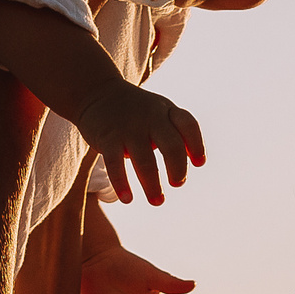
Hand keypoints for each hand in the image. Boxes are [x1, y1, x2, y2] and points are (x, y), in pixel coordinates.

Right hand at [74, 81, 203, 205]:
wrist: (96, 92)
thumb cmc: (135, 111)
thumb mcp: (159, 113)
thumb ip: (176, 134)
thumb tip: (194, 163)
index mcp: (166, 111)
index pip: (188, 125)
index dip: (196, 145)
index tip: (198, 163)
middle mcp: (150, 118)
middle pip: (172, 145)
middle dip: (178, 169)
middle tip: (177, 184)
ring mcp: (129, 128)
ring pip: (145, 160)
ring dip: (152, 185)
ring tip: (157, 201)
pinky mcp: (107, 137)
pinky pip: (116, 164)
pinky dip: (121, 183)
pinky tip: (127, 199)